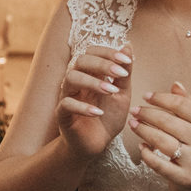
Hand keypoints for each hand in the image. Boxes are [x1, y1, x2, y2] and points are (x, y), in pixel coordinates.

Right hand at [57, 44, 130, 158]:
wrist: (97, 144)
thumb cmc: (108, 117)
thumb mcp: (122, 94)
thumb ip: (124, 73)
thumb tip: (128, 46)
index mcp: (89, 73)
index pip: (92, 52)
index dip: (108, 53)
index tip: (126, 61)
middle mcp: (76, 81)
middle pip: (80, 61)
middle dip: (102, 64)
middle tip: (121, 73)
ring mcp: (67, 96)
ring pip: (71, 78)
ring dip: (93, 82)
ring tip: (111, 91)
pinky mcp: (62, 114)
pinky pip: (66, 104)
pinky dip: (82, 107)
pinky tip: (98, 113)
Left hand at [128, 82, 190, 190]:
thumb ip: (189, 106)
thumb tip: (175, 84)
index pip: (182, 105)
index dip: (161, 98)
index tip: (145, 96)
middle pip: (169, 122)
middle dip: (147, 114)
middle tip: (134, 111)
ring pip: (162, 141)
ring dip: (144, 131)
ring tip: (133, 125)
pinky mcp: (184, 178)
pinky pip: (159, 164)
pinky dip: (147, 154)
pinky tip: (141, 147)